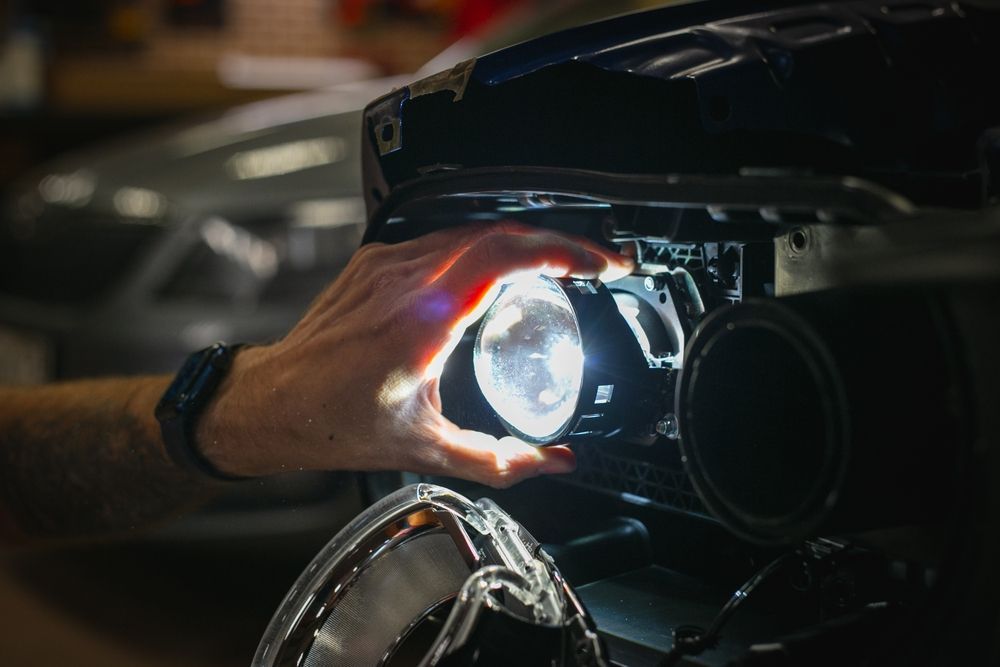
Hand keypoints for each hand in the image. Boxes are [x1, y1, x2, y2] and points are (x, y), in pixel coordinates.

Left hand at [198, 222, 632, 486]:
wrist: (272, 402)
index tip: (600, 263)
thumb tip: (554, 462)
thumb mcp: (427, 450)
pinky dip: (483, 247)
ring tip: (558, 262)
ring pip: (471, 230)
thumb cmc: (335, 422)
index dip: (564, 252)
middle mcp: (405, 280)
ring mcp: (387, 264)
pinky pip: (441, 239)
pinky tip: (497, 268)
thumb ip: (500, 461)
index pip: (506, 258)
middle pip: (499, 233)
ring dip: (521, 240)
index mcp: (423, 321)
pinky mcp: (374, 261)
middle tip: (596, 261)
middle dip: (559, 242)